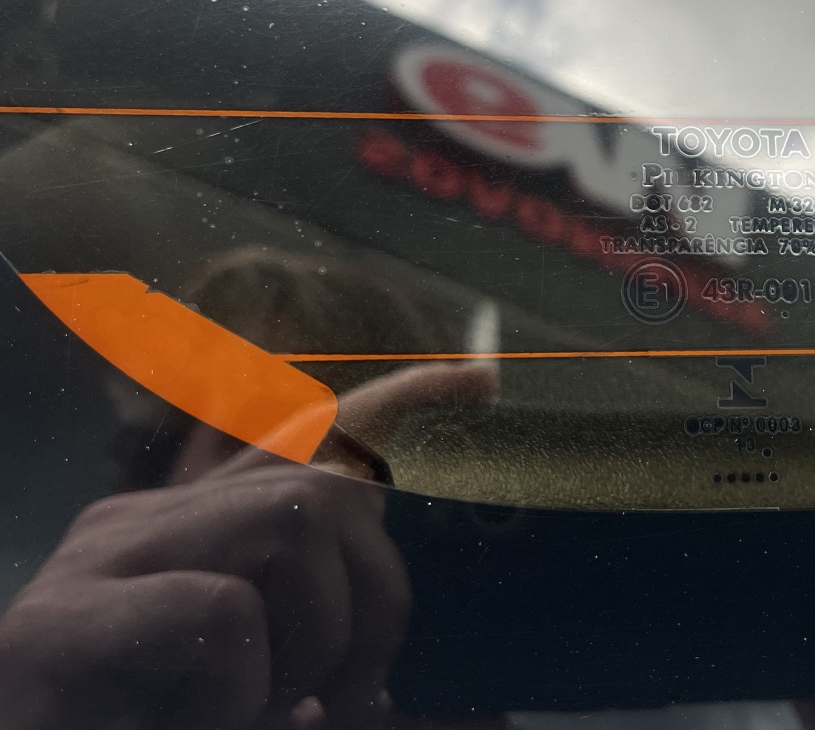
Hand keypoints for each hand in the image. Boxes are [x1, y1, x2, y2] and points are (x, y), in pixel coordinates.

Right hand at [0, 363, 500, 729]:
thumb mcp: (262, 699)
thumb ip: (330, 682)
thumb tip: (447, 709)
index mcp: (188, 536)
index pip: (302, 441)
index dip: (398, 407)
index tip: (479, 386)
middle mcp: (144, 525)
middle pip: (325, 489)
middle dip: (376, 599)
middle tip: (346, 699)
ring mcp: (102, 563)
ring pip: (291, 521)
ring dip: (314, 639)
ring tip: (259, 711)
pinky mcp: (66, 624)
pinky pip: (224, 606)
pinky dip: (247, 683)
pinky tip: (206, 720)